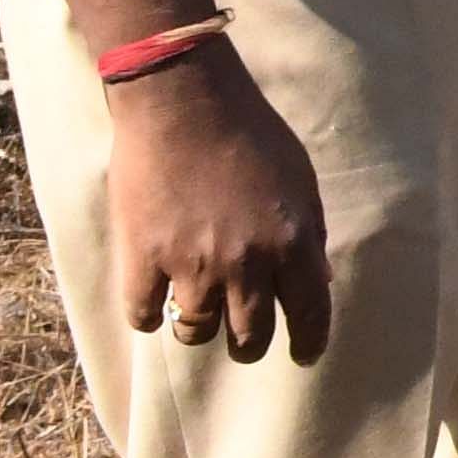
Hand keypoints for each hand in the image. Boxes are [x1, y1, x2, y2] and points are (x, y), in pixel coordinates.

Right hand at [105, 42, 331, 363]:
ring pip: (196, 332)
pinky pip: (144, 317)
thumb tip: (314, 280)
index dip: (308, 342)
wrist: (183, 103)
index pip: (309, 314)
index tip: (303, 354)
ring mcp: (191, 266)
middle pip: (250, 337)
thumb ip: (309, 233)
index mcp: (292, 243)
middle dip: (249, 345)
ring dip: (198, 329)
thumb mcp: (300, 180)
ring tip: (197, 315)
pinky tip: (154, 304)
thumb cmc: (250, 133)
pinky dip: (149, 316)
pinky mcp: (143, 260)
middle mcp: (245, 264)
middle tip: (244, 341)